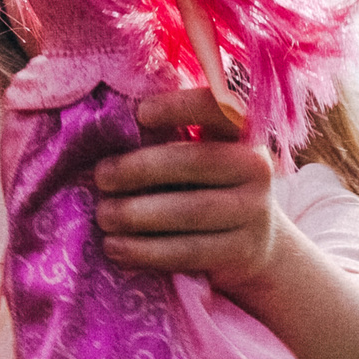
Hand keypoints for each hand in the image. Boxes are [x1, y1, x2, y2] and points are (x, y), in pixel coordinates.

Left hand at [90, 88, 282, 292]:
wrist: (255, 240)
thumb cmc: (208, 184)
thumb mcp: (200, 151)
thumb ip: (169, 137)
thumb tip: (111, 125)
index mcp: (242, 131)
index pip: (218, 109)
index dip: (181, 107)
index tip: (141, 114)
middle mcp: (256, 167)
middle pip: (199, 162)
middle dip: (142, 168)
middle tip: (102, 177)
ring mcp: (254, 211)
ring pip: (192, 211)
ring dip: (138, 214)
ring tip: (104, 216)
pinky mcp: (241, 251)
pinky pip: (189, 251)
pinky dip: (146, 251)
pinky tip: (115, 247)